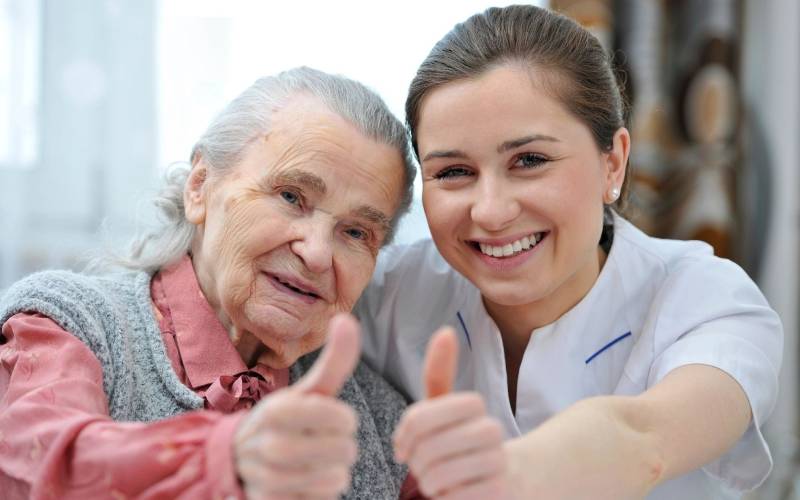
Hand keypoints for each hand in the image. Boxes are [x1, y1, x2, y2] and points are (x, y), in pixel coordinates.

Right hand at [234, 313, 360, 499]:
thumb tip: (346, 317)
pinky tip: (303, 481)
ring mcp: (269, 478)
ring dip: (333, 471)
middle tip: (320, 441)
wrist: (239, 459)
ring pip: (336, 479)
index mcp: (279, 410)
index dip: (343, 420)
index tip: (328, 418)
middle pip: (344, 451)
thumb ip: (334, 359)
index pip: (343, 419)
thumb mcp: (310, 389)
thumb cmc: (288, 420)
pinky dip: (319, 493)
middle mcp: (270, 444)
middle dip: (340, 446)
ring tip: (314, 461)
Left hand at [394, 328, 506, 498]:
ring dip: (429, 483)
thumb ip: (439, 373)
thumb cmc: (464, 441)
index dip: (405, 435)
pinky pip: (450, 498)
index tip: (406, 445)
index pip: (418, 418)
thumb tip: (445, 330)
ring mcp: (498, 463)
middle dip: (417, 462)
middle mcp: (491, 430)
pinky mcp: (498, 493)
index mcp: (474, 406)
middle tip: (425, 466)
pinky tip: (455, 493)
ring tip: (439, 479)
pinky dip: (443, 499)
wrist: (512, 479)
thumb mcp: (447, 407)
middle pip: (425, 448)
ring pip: (436, 475)